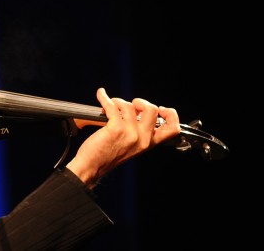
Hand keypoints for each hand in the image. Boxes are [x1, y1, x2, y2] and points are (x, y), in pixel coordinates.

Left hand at [66, 88, 180, 187]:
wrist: (91, 167)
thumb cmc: (107, 156)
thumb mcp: (131, 146)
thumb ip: (138, 132)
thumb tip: (135, 110)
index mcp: (148, 143)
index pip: (172, 129)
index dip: (170, 115)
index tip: (161, 109)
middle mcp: (142, 139)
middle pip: (153, 110)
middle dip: (141, 102)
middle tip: (130, 106)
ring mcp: (130, 134)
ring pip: (131, 106)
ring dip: (118, 101)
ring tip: (110, 106)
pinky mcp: (116, 129)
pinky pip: (112, 106)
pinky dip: (104, 98)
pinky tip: (101, 95)